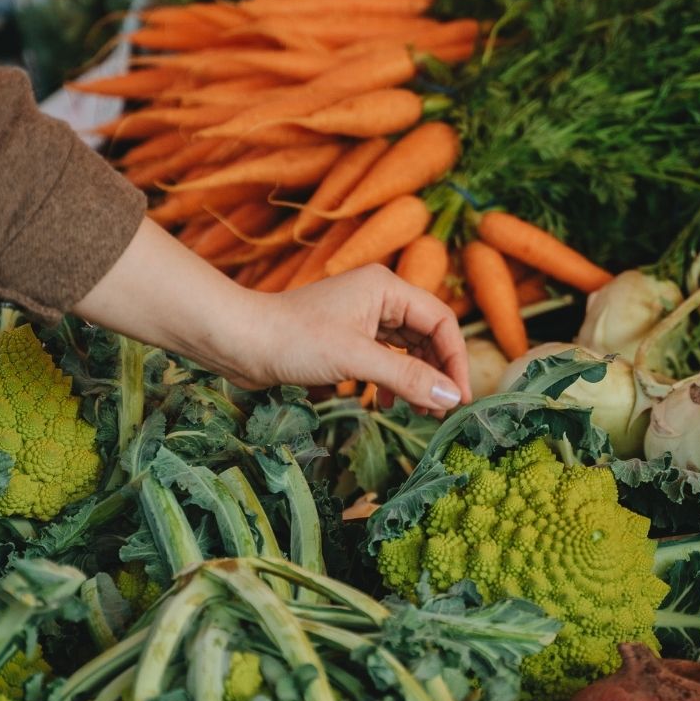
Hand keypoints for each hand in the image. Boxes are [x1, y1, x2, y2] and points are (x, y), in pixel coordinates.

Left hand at [211, 266, 469, 412]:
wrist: (240, 342)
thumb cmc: (294, 339)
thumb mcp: (357, 360)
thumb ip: (408, 378)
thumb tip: (451, 398)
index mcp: (386, 287)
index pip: (441, 321)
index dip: (455, 360)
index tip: (459, 397)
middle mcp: (378, 297)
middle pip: (427, 335)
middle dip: (437, 373)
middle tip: (442, 411)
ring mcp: (361, 317)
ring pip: (406, 349)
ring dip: (416, 380)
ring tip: (421, 412)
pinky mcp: (345, 338)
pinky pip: (384, 358)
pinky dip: (391, 381)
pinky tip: (385, 405)